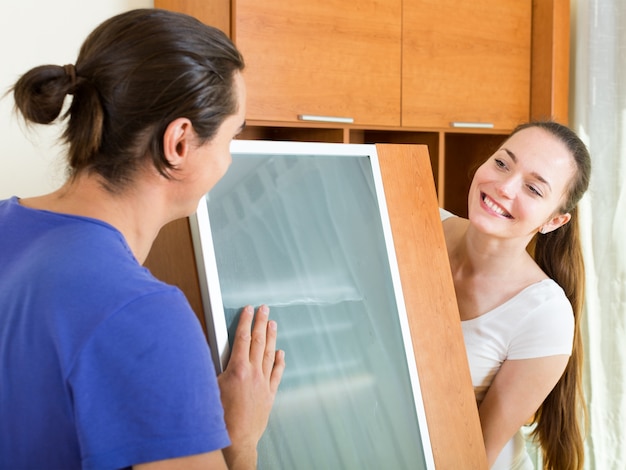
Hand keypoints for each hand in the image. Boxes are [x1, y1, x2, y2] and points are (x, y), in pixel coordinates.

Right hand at [218, 305, 284, 469]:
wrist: (236, 439)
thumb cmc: (220, 417)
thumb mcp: (209, 388)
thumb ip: (211, 369)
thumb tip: (206, 355)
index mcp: (237, 369)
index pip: (242, 338)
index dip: (245, 322)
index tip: (248, 310)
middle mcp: (253, 373)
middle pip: (258, 341)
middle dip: (260, 322)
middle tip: (264, 309)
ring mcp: (263, 383)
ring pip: (269, 354)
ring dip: (271, 337)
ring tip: (272, 323)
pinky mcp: (269, 394)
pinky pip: (276, 373)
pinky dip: (278, 362)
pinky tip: (280, 353)